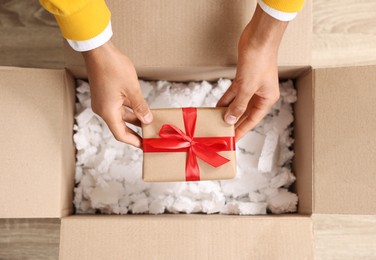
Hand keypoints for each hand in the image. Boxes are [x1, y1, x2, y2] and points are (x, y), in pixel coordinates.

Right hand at [82, 40, 152, 147]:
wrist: (98, 50)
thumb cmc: (113, 67)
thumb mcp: (132, 89)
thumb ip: (140, 107)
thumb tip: (147, 120)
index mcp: (108, 112)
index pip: (121, 134)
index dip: (133, 141)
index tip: (144, 145)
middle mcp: (103, 109)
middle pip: (120, 126)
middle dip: (135, 131)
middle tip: (148, 136)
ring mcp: (103, 101)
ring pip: (120, 116)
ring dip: (133, 120)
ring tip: (148, 123)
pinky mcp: (104, 94)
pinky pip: (118, 107)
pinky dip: (129, 110)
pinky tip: (140, 109)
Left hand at [217, 5, 287, 140]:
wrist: (258, 38)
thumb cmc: (259, 61)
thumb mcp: (247, 87)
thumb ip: (238, 105)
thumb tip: (229, 120)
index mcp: (267, 99)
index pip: (252, 120)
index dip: (242, 130)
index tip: (232, 140)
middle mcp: (260, 94)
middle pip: (245, 113)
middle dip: (234, 122)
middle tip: (222, 133)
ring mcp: (252, 86)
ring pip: (238, 103)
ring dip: (228, 111)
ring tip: (217, 122)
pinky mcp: (243, 78)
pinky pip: (234, 93)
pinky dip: (226, 99)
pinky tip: (217, 106)